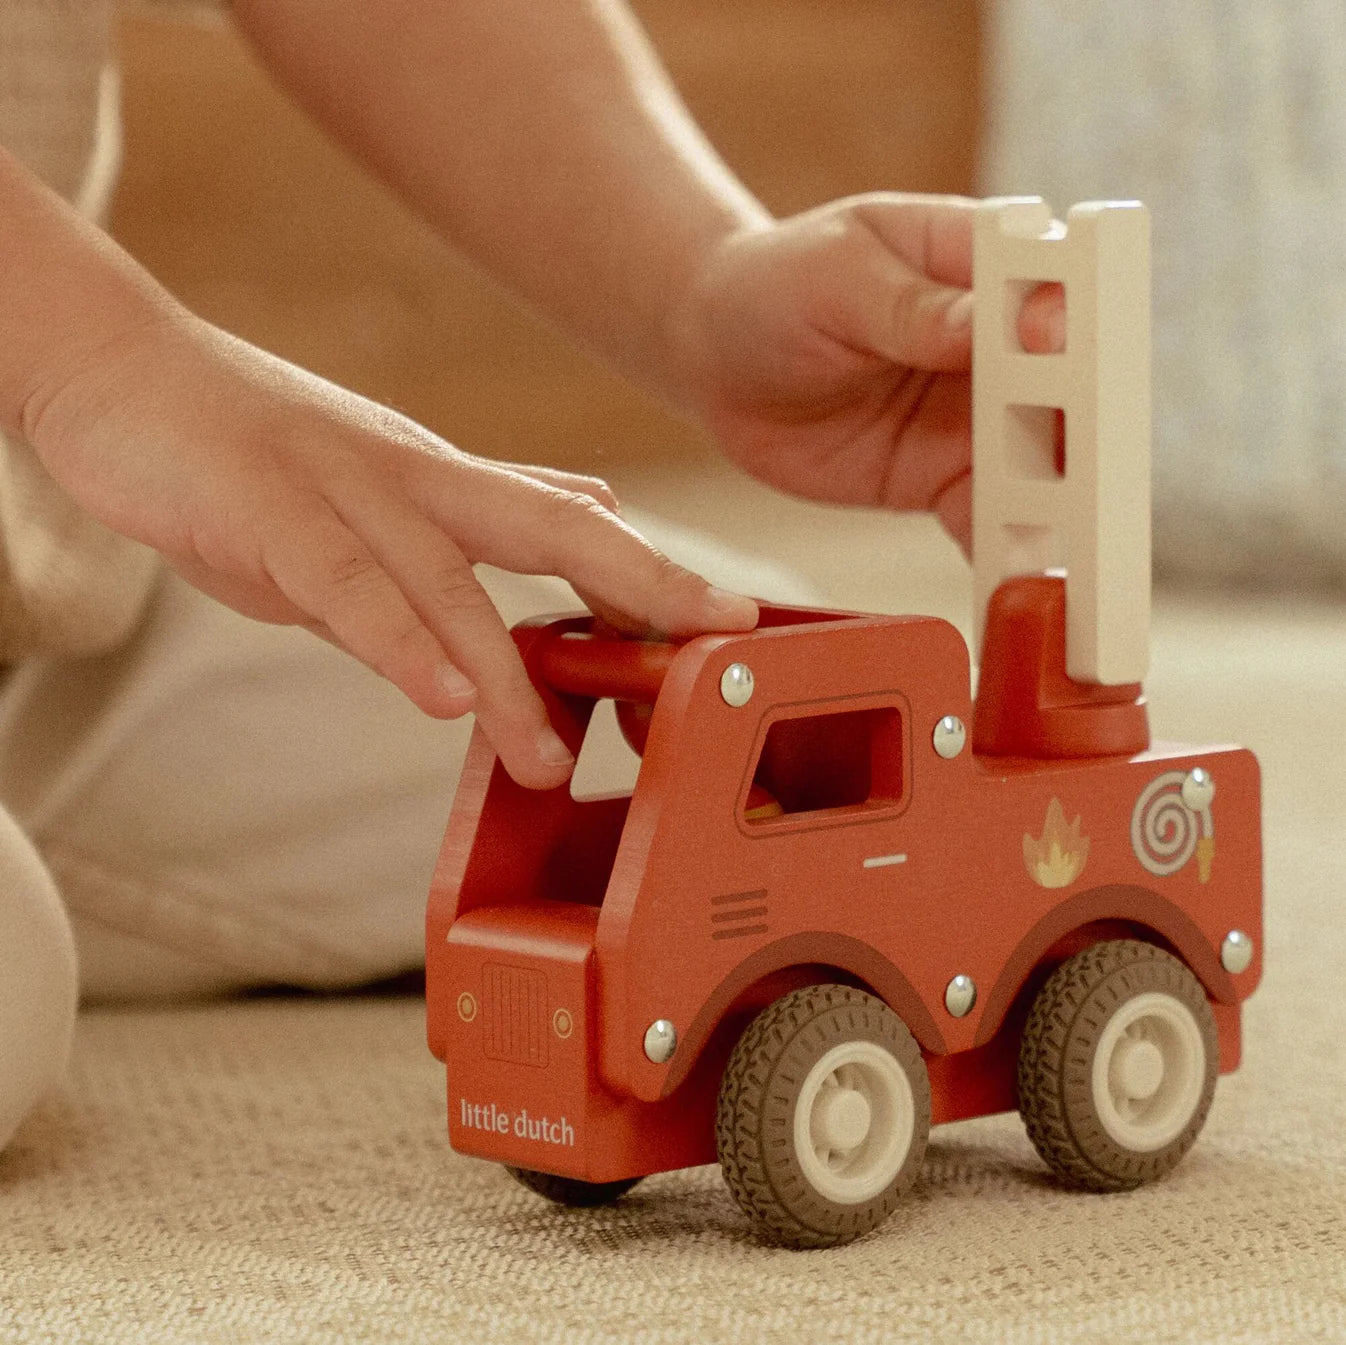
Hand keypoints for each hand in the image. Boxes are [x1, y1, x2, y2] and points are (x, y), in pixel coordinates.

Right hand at [21, 313, 758, 787]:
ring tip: (549, 756)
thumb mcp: (390, 492)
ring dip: (504, 677)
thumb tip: (588, 511)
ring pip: (450, 584)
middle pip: (556, 530)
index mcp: (448, 486)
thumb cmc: (256, 452)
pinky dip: (396, 643)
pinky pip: (345, 587)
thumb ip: (483, 519)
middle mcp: (418, 483)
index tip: (732, 616)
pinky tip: (437, 700)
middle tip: (722, 636)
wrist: (121, 372)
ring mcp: (348, 493)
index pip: (575, 528)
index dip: (658, 571)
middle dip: (648, 581)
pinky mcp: (270, 513)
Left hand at [670, 194, 1063, 552]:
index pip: (1050, 284)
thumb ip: (914, 307)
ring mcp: (976, 414)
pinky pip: (990, 517)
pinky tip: (1022, 586)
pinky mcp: (945, 477)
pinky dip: (1007, 551)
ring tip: (1079, 548)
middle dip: (1087, 428)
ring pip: (1040, 461)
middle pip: (1069, 385)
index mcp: (981, 260)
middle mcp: (998, 341)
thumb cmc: (775, 287)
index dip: (1063, 317)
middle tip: (1095, 474)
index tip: (1052, 348)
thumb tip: (996, 325)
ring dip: (1061, 502)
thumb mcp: (836, 280)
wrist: (716, 358)